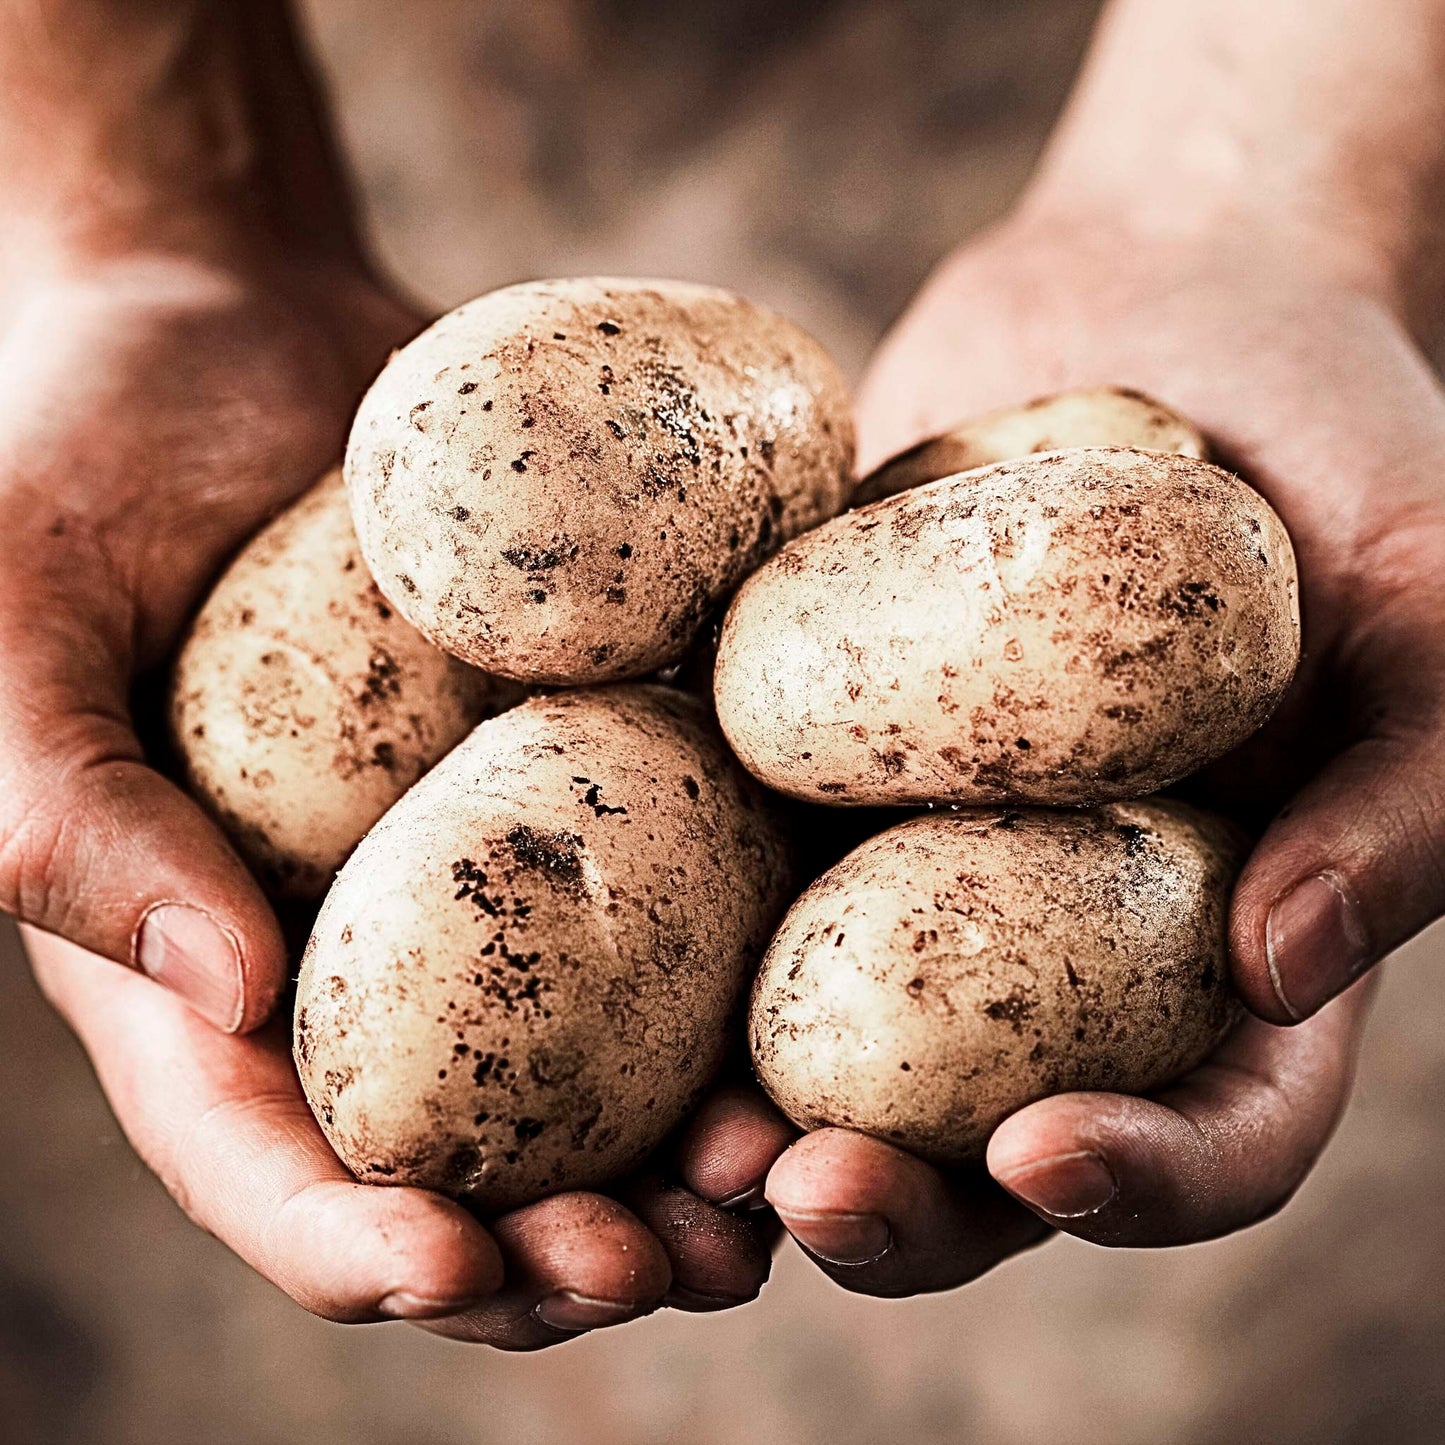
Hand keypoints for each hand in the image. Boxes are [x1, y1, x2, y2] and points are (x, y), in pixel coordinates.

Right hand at [3, 241, 779, 1345]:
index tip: (447, 1266)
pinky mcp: (593, 777)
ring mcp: (494, 871)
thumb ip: (65, 812)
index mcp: (208, 960)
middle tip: (667, 1269)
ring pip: (599, 1069)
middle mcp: (369, 947)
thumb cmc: (85, 462)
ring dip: (687, 1158)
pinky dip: (750, 974)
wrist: (243, 330)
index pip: (266, 1154)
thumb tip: (222, 995)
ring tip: (778, 1189)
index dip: (349, 1241)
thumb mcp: (10, 623)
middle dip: (555, 1249)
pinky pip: (680, 896)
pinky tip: (830, 1003)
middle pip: (463, 1157)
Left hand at [756, 198, 1444, 1290]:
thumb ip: (1410, 788)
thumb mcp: (1435, 596)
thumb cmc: (1332, 440)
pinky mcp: (811, 761)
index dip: (1146, 1181)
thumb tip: (1280, 967)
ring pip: (833, 1043)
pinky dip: (669, 926)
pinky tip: (597, 934)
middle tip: (797, 1193)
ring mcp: (919, 852)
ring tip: (681, 1143)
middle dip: (900, 1202)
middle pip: (986, 1138)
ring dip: (753, 1120)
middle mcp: (1065, 930)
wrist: (1158, 297)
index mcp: (1234, 936)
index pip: (1219, 1124)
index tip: (1042, 1156)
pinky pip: (732, 861)